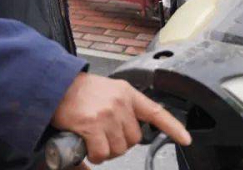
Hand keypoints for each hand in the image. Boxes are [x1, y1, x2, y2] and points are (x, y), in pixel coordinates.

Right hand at [52, 73, 190, 163]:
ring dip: (106, 151)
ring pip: (118, 149)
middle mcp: (120, 103)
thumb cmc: (80, 91)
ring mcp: (107, 114)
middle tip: (105, 136)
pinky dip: (95, 155)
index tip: (186, 139)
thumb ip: (122, 109)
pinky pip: (101, 153)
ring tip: (94, 138)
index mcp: (127, 93)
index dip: (173, 127)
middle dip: (120, 143)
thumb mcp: (108, 92)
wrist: (56, 86)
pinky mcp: (92, 125)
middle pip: (134, 138)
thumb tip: (127, 134)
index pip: (156, 112)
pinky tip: (87, 145)